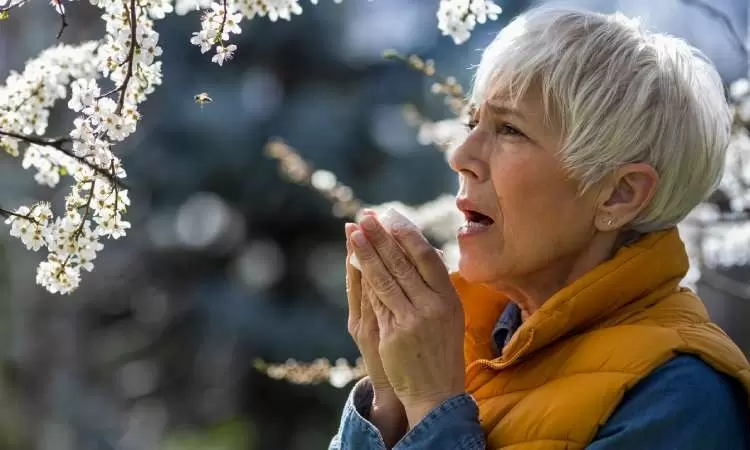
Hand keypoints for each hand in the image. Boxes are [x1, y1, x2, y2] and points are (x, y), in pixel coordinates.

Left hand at [351, 212, 465, 428]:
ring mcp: (411, 320)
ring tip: (353, 232)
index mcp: (450, 299)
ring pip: (384, 278)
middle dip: (381, 236)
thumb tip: (420, 250)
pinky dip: (364, 279)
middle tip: (366, 216)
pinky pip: (375, 300)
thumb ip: (436, 286)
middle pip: (402, 263)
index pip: (427, 258)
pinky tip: (354, 262)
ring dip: (367, 252)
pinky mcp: (392, 334)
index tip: (391, 216)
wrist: (436, 393)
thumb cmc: (441, 350)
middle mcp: (432, 307)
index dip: (408, 234)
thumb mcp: (449, 316)